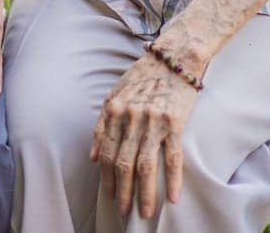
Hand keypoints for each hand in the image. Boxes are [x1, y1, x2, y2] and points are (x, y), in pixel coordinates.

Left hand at [90, 53, 199, 219]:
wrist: (174, 57)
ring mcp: (153, 121)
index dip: (107, 178)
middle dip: (122, 191)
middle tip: (123, 211)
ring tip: (145, 212)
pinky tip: (172, 197)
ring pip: (145, 166)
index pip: (107, 154)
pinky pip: (173, 157)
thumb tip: (93, 158)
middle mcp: (131, 118)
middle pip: (124, 164)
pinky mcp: (175, 123)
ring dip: (144, 193)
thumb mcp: (115, 95)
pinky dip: (172, 180)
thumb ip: (102, 125)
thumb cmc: (143, 77)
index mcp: (114, 111)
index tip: (109, 196)